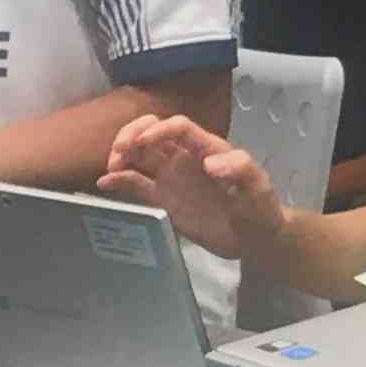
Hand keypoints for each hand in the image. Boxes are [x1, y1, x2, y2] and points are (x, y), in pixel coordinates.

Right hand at [99, 114, 286, 257]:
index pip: (179, 127)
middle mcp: (185, 157)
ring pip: (139, 154)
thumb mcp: (258, 187)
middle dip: (132, 134)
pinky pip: (137, 184)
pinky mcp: (164, 199)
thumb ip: (241, 169)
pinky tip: (104, 183)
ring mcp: (172, 177)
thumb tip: (211, 162)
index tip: (143, 143)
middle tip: (120, 151)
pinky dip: (119, 180)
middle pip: (152, 132)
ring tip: (112, 167)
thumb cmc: (261, 208)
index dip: (159, 129)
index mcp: (207, 148)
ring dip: (122, 153)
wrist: (255, 238)